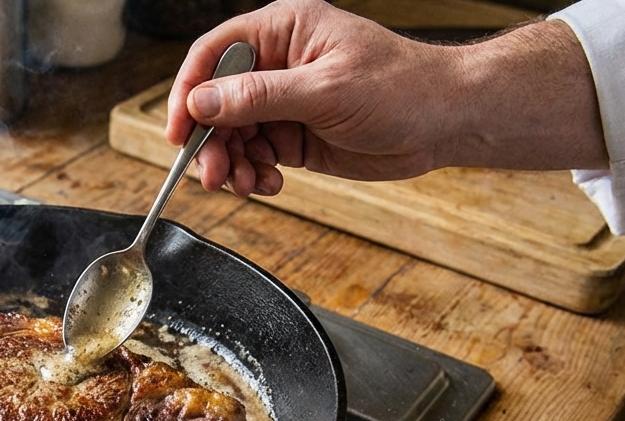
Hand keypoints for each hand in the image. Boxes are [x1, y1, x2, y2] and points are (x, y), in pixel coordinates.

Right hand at [164, 0, 606, 196]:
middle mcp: (277, 64)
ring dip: (232, 163)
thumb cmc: (401, 87)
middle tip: (213, 175)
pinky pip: (256, 156)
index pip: (214, 55)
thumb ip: (259, 97)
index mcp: (282, 31)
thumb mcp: (325, 90)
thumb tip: (203, 101)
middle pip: (216, 102)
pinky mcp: (294, 135)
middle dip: (211, 142)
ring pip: (233, 135)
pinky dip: (255, 174)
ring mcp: (285, 102)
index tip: (180, 131)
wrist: (445, 121)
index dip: (189, 91)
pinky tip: (269, 184)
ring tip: (246, 185)